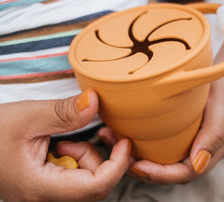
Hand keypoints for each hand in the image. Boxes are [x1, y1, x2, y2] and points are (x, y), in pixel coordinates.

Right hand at [0, 90, 130, 201]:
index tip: (124, 141)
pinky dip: (78, 159)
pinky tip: (63, 146)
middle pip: (94, 186)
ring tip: (68, 139)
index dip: (117, 165)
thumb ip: (65, 112)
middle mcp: (44, 198)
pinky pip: (75, 178)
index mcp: (41, 188)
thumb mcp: (29, 117)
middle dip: (103, 158)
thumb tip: (95, 101)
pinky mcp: (46, 186)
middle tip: (98, 132)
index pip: (95, 187)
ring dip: (88, 157)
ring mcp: (45, 194)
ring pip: (86, 183)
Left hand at [99, 37, 223, 183]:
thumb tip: (197, 165)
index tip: (137, 165)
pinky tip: (117, 127)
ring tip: (110, 139)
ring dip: (133, 154)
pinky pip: (153, 140)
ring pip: (157, 156)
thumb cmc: (221, 85)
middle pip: (166, 169)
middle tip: (117, 155)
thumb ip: (214, 135)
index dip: (160, 174)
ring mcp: (182, 138)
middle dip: (140, 167)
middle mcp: (193, 148)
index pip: (183, 172)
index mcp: (209, 150)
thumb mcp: (222, 105)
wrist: (216, 68)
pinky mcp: (172, 127)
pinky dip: (135, 138)